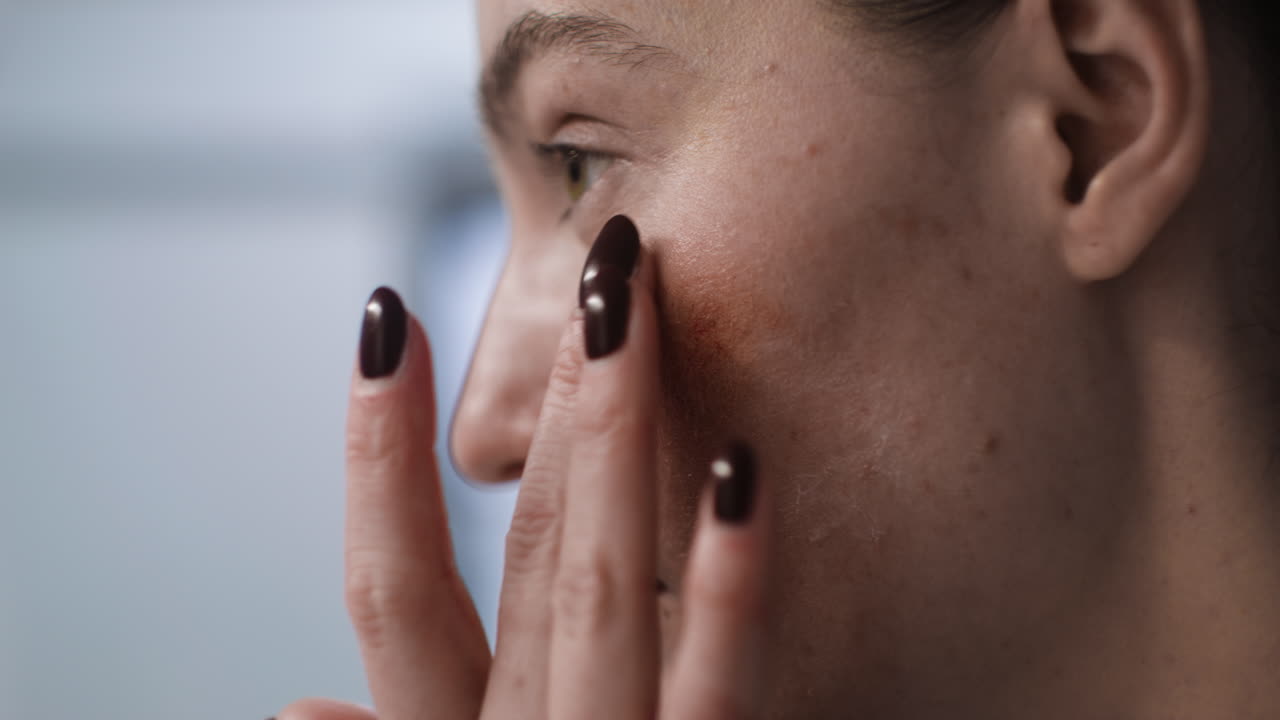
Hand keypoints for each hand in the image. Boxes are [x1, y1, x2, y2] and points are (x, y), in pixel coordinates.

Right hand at [276, 225, 770, 718]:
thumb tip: (294, 703)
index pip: (390, 589)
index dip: (377, 454)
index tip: (382, 317)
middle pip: (522, 556)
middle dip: (547, 401)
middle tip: (594, 263)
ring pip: (601, 590)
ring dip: (609, 437)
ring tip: (626, 306)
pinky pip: (723, 688)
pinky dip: (730, 587)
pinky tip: (742, 469)